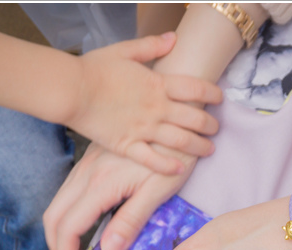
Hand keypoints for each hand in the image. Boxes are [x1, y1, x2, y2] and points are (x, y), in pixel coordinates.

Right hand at [43, 143, 197, 249]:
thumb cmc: (175, 152)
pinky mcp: (92, 160)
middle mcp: (86, 173)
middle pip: (53, 217)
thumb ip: (131, 220)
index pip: (69, 227)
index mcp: (101, 184)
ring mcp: (86, 164)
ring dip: (59, 232)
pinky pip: (68, 192)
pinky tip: (82, 227)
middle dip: (55, 248)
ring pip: (57, 203)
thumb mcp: (158, 190)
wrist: (177, 112)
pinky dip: (66, 216)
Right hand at [67, 33, 222, 174]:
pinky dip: (167, 166)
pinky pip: (152, 159)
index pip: (195, 88)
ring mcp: (143, 129)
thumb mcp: (124, 50)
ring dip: (198, 147)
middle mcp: (156, 108)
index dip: (211, 93)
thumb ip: (151, 46)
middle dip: (210, 124)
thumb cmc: (94, 68)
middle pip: (194, 117)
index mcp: (157, 84)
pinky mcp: (127, 145)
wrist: (71, 90)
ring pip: (180, 141)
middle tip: (216, 129)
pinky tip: (179, 170)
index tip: (220, 98)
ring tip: (209, 150)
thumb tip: (173, 38)